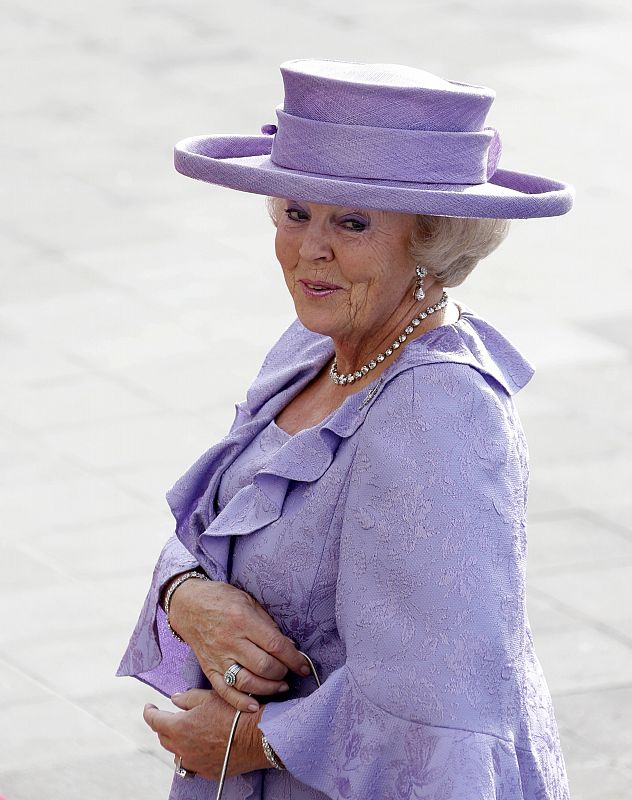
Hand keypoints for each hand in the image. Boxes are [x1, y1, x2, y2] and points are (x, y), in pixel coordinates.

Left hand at [143, 689, 269, 779]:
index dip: (149, 712)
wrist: (257, 736)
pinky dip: (191, 753)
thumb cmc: (234, 713)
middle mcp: (182, 749)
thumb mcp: (209, 697)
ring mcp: (194, 763)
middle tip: (171, 716)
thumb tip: (175, 699)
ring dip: (177, 741)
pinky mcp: (206, 771)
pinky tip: (200, 745)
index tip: (150, 707)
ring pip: (176, 753)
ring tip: (187, 731)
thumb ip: (187, 698)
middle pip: (163, 738)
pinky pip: (191, 763)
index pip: (154, 721)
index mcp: (179, 728)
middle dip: (164, 726)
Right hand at [168, 579, 310, 712]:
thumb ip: (267, 624)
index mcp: (243, 620)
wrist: (189, 604)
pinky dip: (240, 702)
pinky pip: (224, 691)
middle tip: (289, 672)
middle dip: (282, 673)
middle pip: (263, 666)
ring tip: (280, 686)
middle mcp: (230, 641)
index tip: (304, 666)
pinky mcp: (208, 669)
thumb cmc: (222, 598)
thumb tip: (288, 646)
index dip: (294, 659)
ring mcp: (218, 657)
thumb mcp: (248, 601)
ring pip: (246, 682)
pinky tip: (255, 705)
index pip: (275, 645)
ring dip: (268, 688)